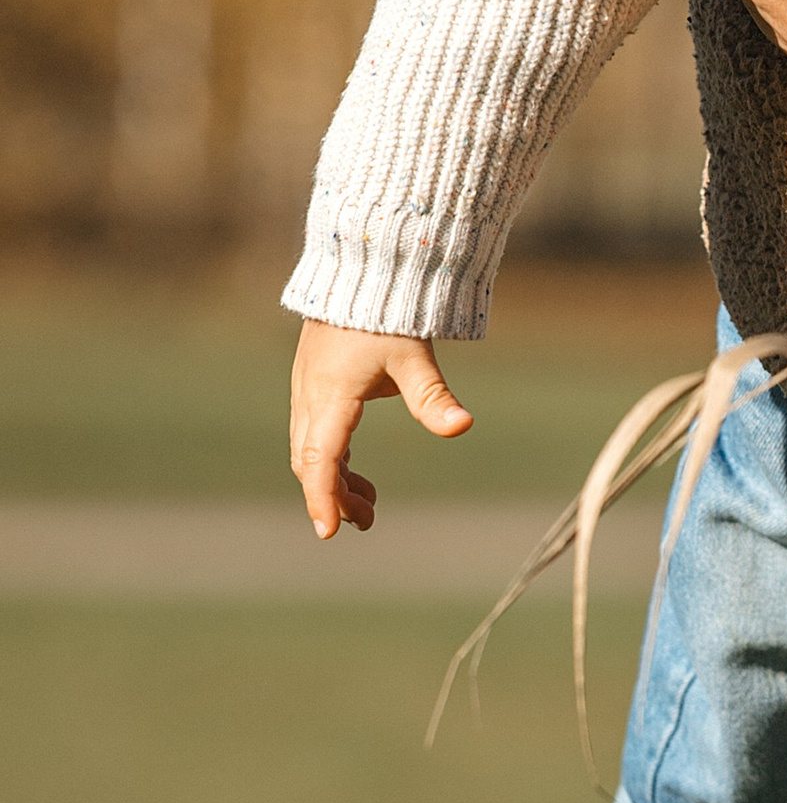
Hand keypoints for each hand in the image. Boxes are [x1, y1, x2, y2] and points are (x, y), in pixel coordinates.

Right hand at [289, 322, 471, 536]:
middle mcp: (311, 396)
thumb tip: (463, 427)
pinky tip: (356, 474)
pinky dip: (333, 460)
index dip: (323, 497)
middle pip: (311, 462)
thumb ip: (434, 396)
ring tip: (370, 505)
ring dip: (335, 480)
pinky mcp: (315, 384)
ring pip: (310, 450)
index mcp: (331, 395)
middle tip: (369, 520)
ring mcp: (308, 390)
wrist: (363, 271)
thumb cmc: (389, 312)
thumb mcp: (414, 356)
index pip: (320, 459)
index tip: (329, 532)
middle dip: (335, 496)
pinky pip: (315, 434)